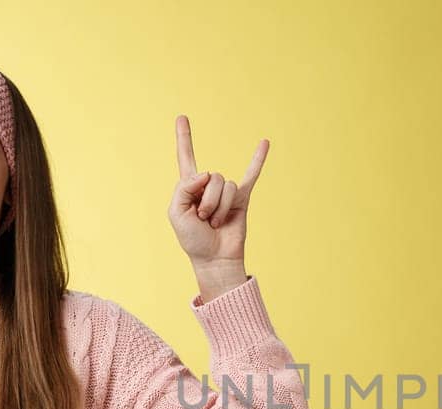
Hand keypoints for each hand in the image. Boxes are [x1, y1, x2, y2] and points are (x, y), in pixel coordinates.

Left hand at [167, 114, 266, 265]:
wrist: (214, 258)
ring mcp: (226, 191)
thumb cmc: (192, 239)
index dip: (184, 138)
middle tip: (203, 219)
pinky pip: (251, 175)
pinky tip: (265, 142)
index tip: (181, 117)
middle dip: (206, 200)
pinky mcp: (241, 198)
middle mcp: (208, 185)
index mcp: (189, 186)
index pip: (185, 156)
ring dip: (219, 207)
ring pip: (225, 185)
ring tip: (215, 222)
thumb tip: (207, 174)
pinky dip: (258, 159)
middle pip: (210, 176)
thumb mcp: (176, 213)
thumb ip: (184, 188)